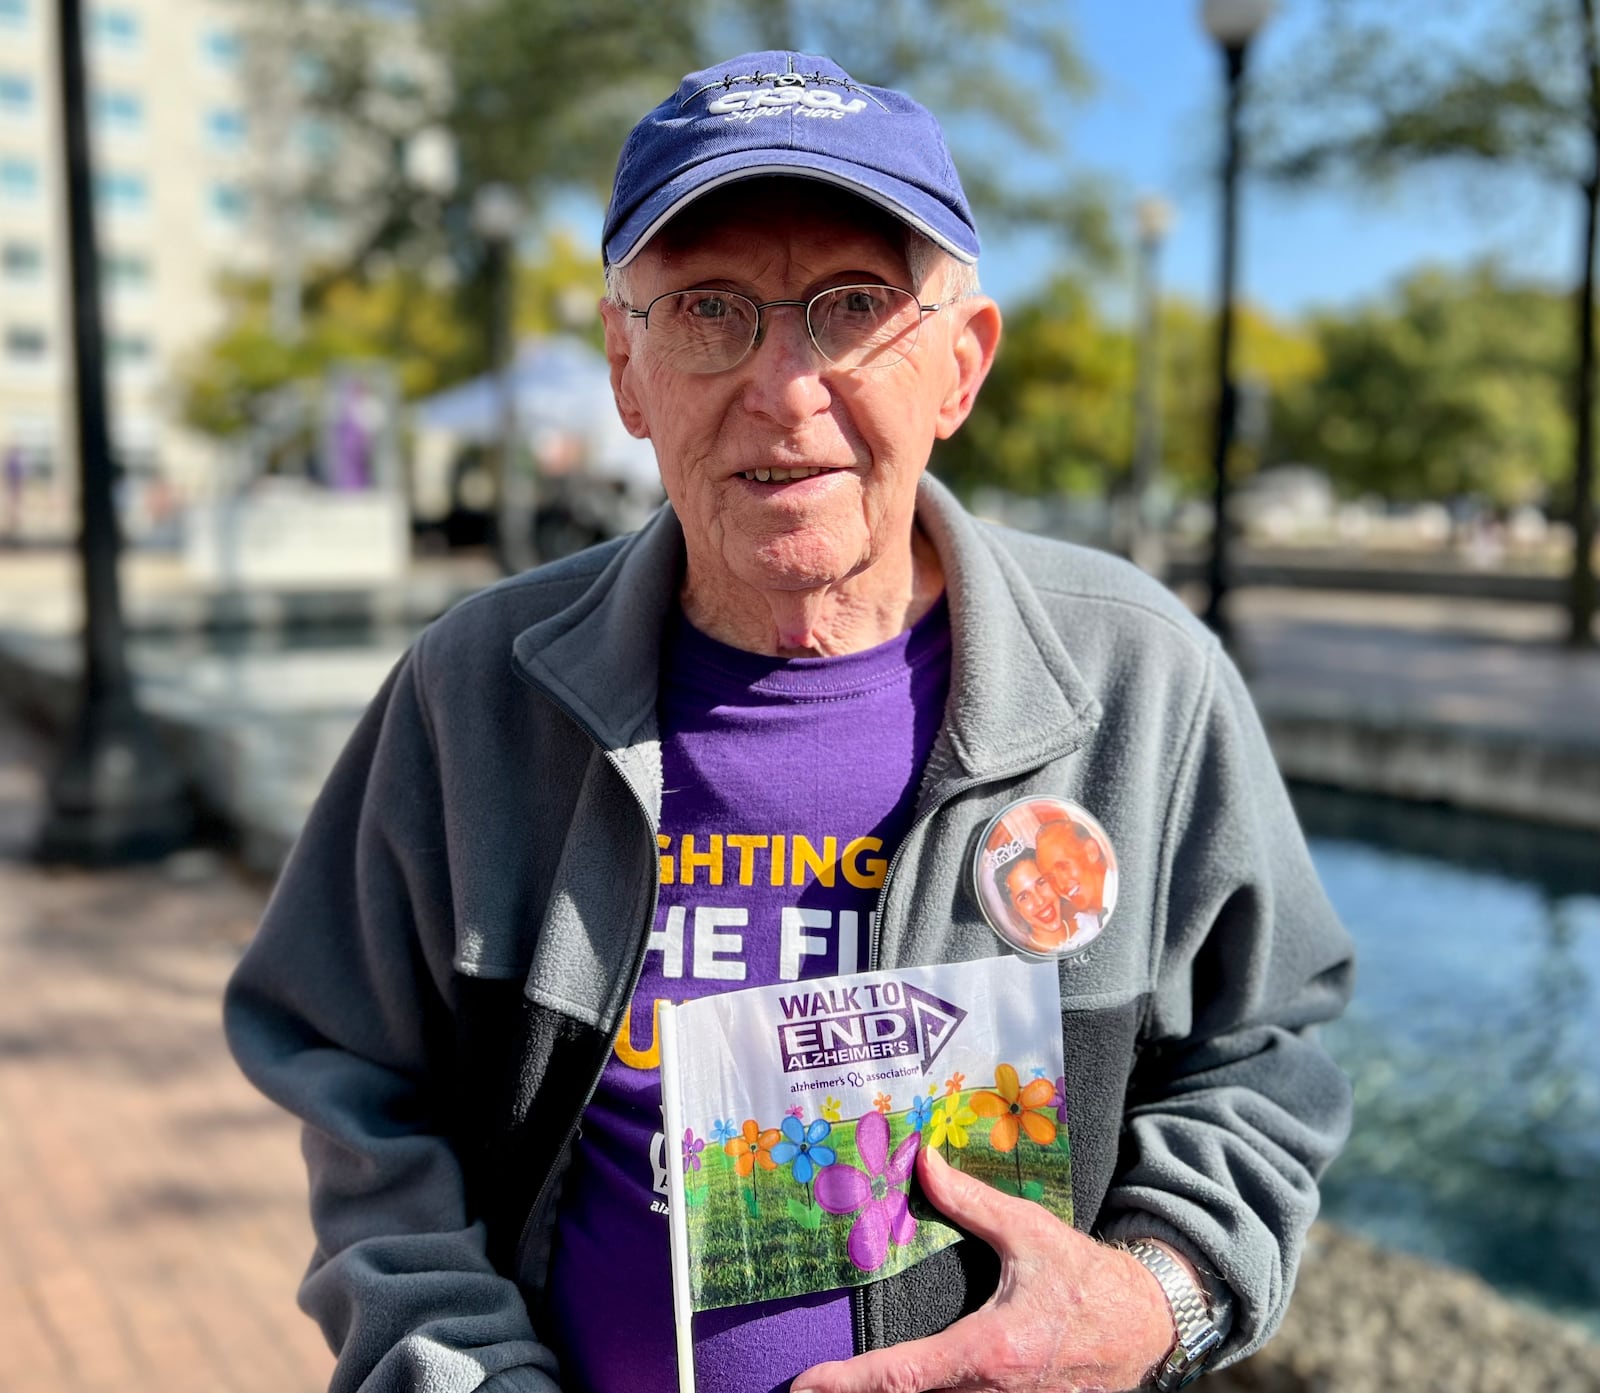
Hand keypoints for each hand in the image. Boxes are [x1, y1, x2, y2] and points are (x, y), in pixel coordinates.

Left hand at [792, 1146, 1175, 1392]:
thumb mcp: (1028, 1232)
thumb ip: (969, 1201)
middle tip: (810, 1388)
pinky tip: (900, 1389)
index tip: (806, 1383)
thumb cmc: (1085, 1279)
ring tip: (843, 1388)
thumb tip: (922, 1160)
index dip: (849, 1384)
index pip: (903, 1375)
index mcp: (991, 1350)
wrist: (1144, 1324)